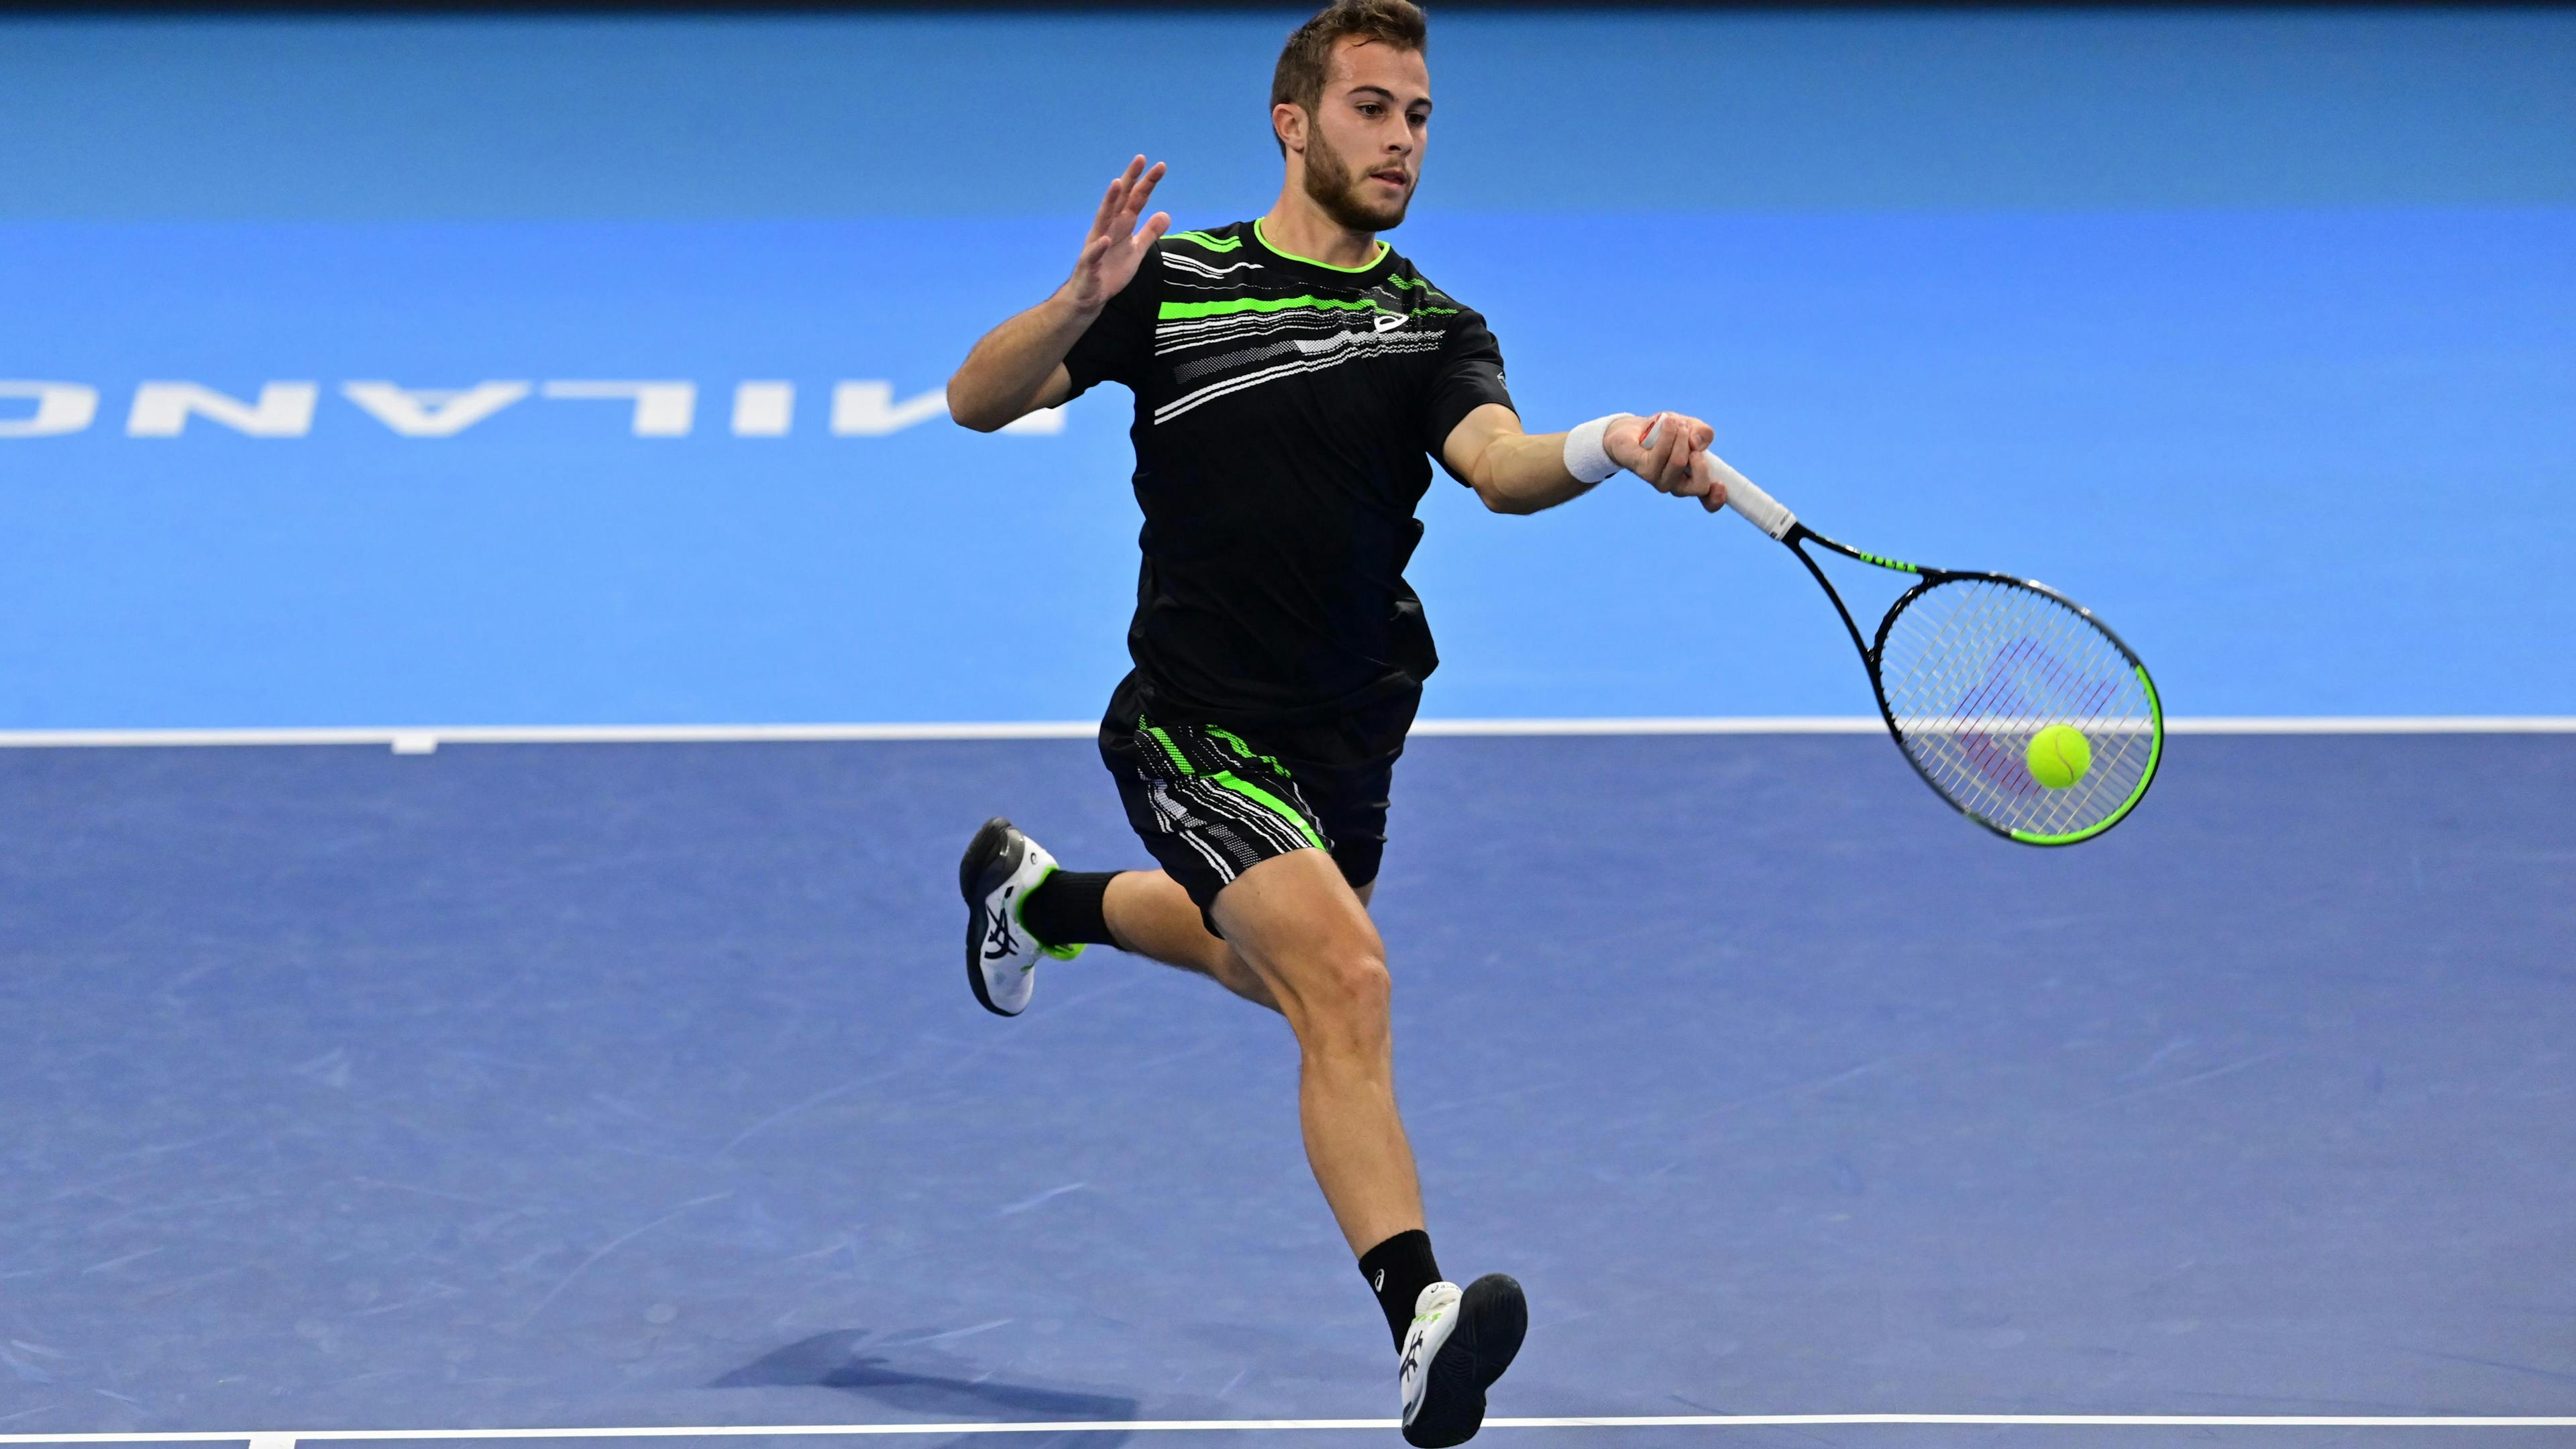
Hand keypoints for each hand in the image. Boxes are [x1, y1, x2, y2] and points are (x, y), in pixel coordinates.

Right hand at [1062, 156, 1170, 313]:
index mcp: (1121, 225)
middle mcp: (1108, 229)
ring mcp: (1097, 245)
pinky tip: (1106, 239)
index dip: (1147, 183)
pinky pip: (1094, 254)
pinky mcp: (1089, 265)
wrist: (1090, 296)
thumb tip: (1166, 214)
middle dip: (1130, 180)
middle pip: (1120, 201)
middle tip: (1140, 160)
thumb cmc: (1111, 270)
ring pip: (1103, 219)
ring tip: (1117, 184)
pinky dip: (1099, 246)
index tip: (1160, 166)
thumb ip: (1150, 232)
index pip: (1136, 199)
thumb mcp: (1136, 250)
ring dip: (1109, 201)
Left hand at [1605, 411, 1729, 512]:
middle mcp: (1676, 485)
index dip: (1717, 498)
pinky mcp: (1644, 471)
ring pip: (1678, 463)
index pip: (1708, 501)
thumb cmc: (1666, 432)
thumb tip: (1697, 443)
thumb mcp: (1691, 427)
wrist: (1633, 429)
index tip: (1720, 484)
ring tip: (1675, 422)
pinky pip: (1660, 454)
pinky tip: (1666, 422)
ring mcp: (1659, 480)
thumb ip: (1703, 434)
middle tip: (1690, 436)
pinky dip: (1667, 434)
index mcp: (1693, 480)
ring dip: (1680, 437)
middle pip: (1698, 486)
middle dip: (1700, 458)